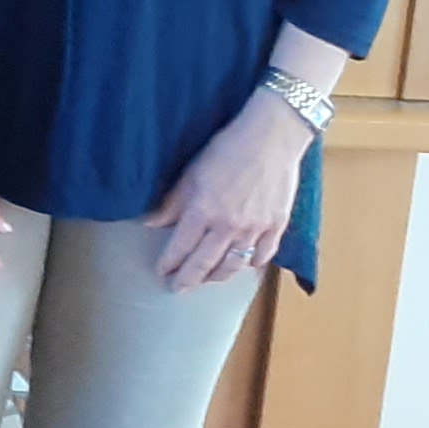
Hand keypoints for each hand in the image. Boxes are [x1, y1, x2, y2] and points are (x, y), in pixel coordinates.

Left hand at [146, 93, 307, 289]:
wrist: (272, 138)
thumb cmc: (228, 150)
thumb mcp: (191, 173)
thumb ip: (172, 203)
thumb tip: (151, 223)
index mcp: (203, 211)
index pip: (180, 248)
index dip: (169, 264)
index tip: (162, 273)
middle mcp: (228, 226)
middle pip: (204, 264)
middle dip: (188, 279)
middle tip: (178, 289)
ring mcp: (255, 229)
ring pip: (233, 265)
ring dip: (216, 276)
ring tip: (206, 280)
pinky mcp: (277, 226)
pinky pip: (262, 255)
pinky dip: (250, 264)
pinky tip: (242, 265)